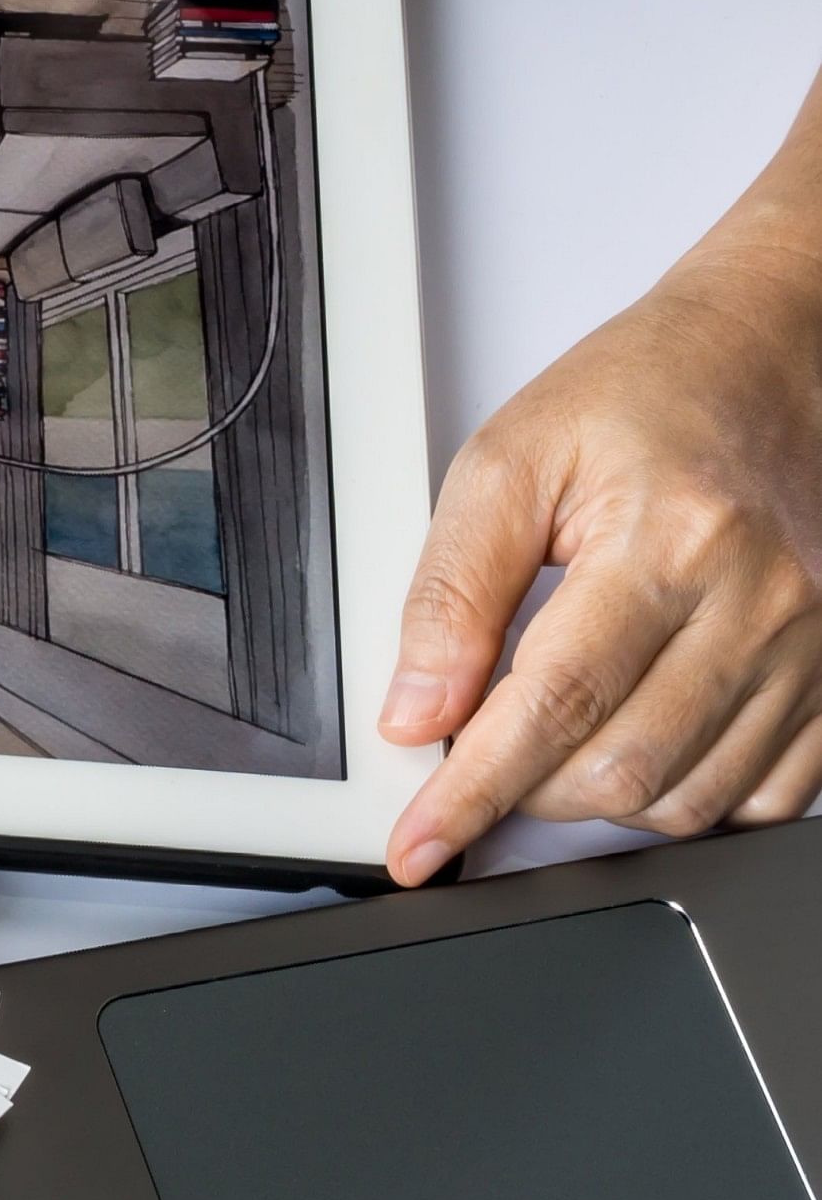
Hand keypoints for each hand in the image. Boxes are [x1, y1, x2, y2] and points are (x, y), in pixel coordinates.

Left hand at [381, 130, 821, 882]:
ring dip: (600, 800)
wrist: (769, 355)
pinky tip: (636, 748)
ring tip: (548, 748)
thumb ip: (451, 590)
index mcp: (670, 540)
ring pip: (693, 797)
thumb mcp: (508, 461)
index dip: (474, 791)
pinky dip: (687, 795)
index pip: (553, 707)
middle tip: (475, 760)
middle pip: (626, 768)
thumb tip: (417, 709)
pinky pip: (768, 791)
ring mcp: (814, 643)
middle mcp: (761, 601)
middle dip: (527, 793)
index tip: (421, 844)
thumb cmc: (643, 393)